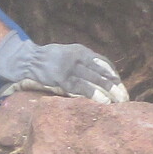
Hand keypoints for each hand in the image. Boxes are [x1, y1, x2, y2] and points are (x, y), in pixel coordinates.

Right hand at [0, 31, 127, 102]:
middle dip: (114, 86)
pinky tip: (101, 102)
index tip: (121, 85)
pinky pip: (79, 88)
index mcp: (81, 51)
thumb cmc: (51, 60)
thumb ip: (84, 62)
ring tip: (116, 102)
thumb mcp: (69, 54)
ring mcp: (68, 68)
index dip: (113, 75)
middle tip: (124, 97)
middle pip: (100, 72)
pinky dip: (92, 95)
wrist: (28, 60)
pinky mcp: (60, 79)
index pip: (103, 62)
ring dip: (106, 92)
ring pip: (92, 81)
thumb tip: (103, 76)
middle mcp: (77, 57)